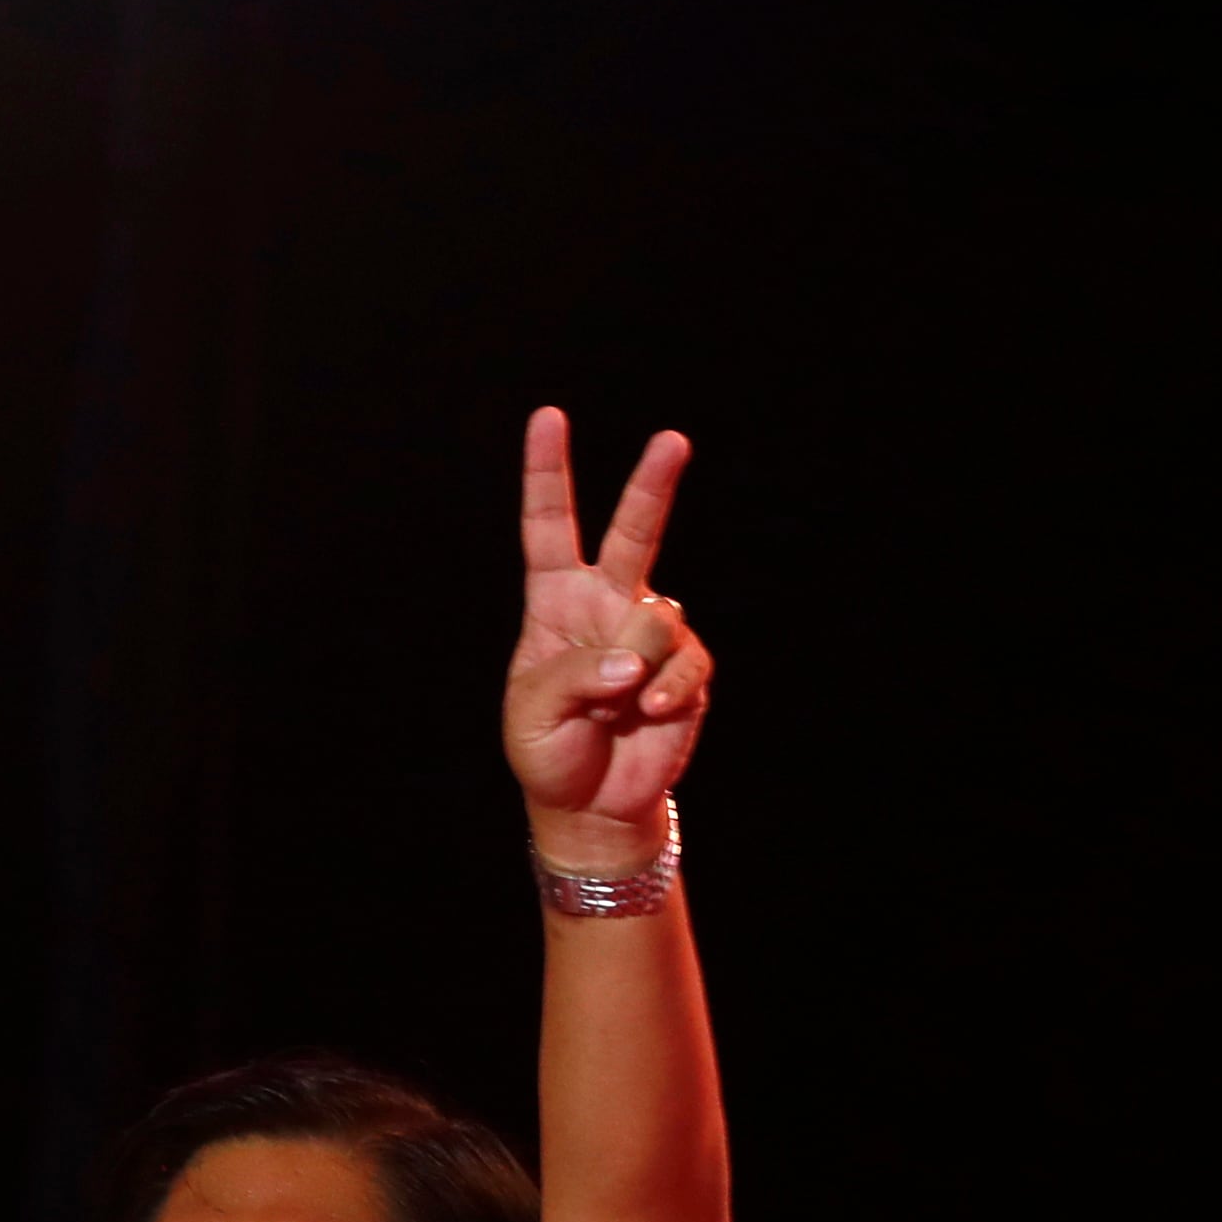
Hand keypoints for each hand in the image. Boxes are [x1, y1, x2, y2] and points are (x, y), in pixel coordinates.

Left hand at [500, 410, 710, 870]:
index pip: (549, 526)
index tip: (548, 418)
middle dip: (653, 484)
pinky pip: (686, 663)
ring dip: (631, 672)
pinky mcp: (688, 669)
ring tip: (612, 710)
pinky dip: (667, 690)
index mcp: (555, 600)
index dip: (546, 474)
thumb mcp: (532, 715)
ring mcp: (652, 633)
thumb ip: (573, 678)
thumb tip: (630, 661)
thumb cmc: (548, 750)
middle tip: (673, 439)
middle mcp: (608, 603)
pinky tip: (651, 713)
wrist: (591, 803)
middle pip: (633, 532)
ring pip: (656, 620)